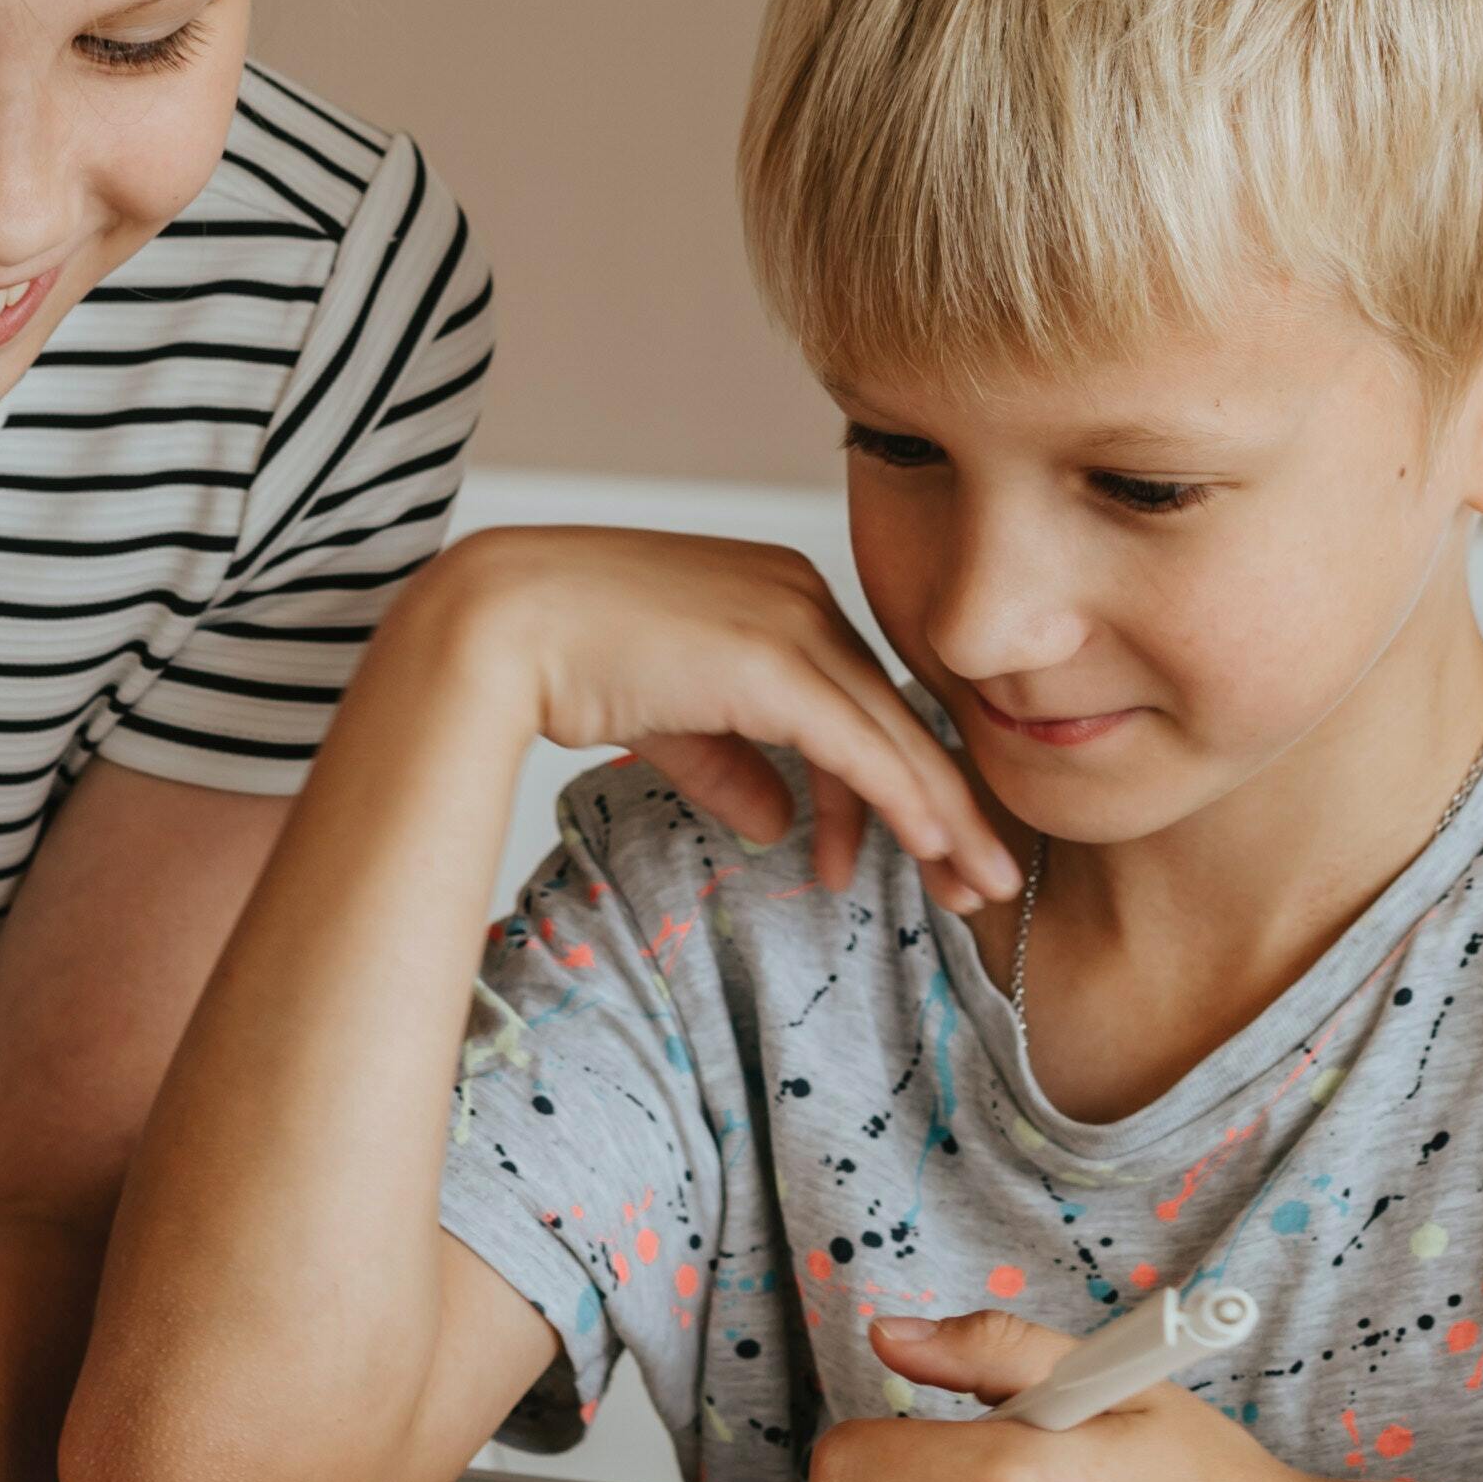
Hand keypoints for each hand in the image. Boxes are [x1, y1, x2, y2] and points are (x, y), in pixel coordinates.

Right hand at [418, 528, 1019, 905]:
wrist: (503, 621)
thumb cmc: (568, 657)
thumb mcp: (671, 719)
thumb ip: (733, 764)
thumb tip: (779, 826)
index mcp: (780, 595)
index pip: (857, 700)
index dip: (892, 782)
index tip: (916, 850)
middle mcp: (802, 596)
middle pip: (895, 716)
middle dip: (943, 805)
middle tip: (979, 878)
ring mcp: (793, 623)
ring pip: (893, 734)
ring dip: (943, 817)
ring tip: (976, 887)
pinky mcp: (776, 661)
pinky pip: (861, 744)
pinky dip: (905, 799)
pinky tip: (935, 846)